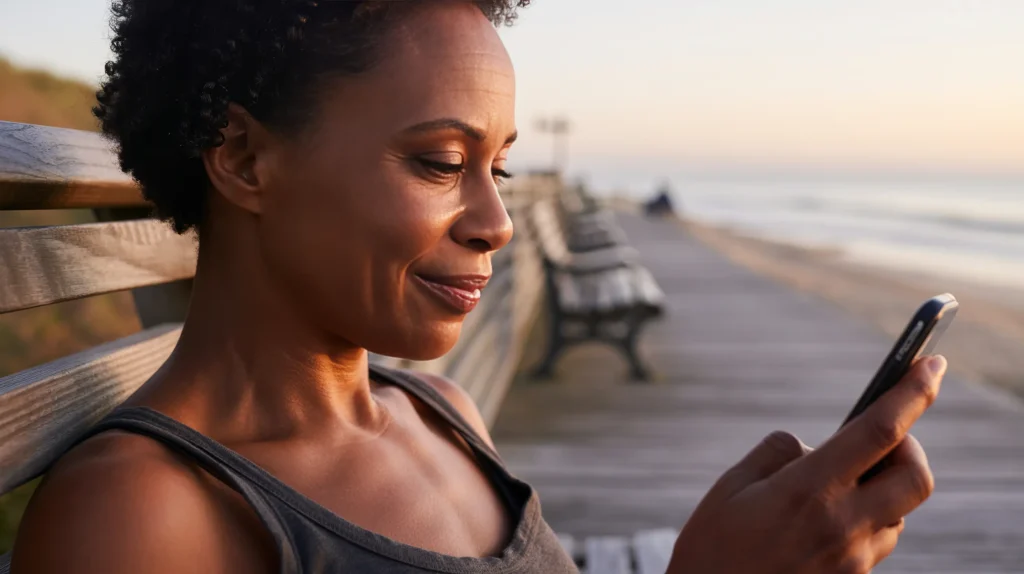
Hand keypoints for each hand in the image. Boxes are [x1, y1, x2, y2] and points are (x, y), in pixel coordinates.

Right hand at [667, 355, 946, 573]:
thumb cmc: (711, 550)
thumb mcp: (730, 487)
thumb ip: (778, 453)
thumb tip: (815, 448)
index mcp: (808, 492)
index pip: (879, 431)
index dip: (911, 391)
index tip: (931, 362)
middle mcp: (842, 527)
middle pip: (916, 477)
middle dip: (910, 446)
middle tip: (883, 436)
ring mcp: (853, 560)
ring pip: (900, 512)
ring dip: (882, 486)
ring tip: (835, 483)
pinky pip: (879, 539)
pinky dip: (867, 516)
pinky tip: (827, 517)